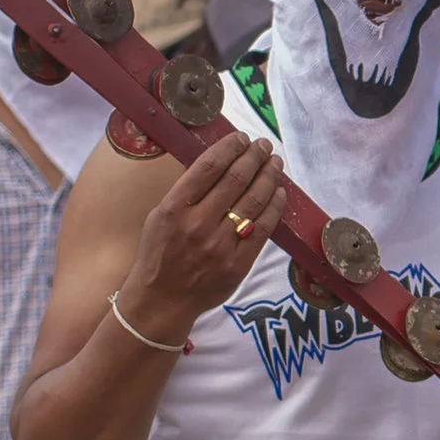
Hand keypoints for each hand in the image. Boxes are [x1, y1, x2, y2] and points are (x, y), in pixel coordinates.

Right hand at [115, 133, 287, 341]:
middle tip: (264, 145)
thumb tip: (216, 162)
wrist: (161, 301)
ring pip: (254, 201)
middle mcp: (198, 224)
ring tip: (275, 163)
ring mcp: (220, 245)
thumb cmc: (159, 255)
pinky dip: (275, 207)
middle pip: (236, 179)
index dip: (230, 147)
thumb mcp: (159, 217)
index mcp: (174, 208)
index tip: (241, 138)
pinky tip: (279, 193)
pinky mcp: (238, 264)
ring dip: (269, 176)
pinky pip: (264, 229)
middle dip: (255, 156)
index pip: (208, 166)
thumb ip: (185, 192)